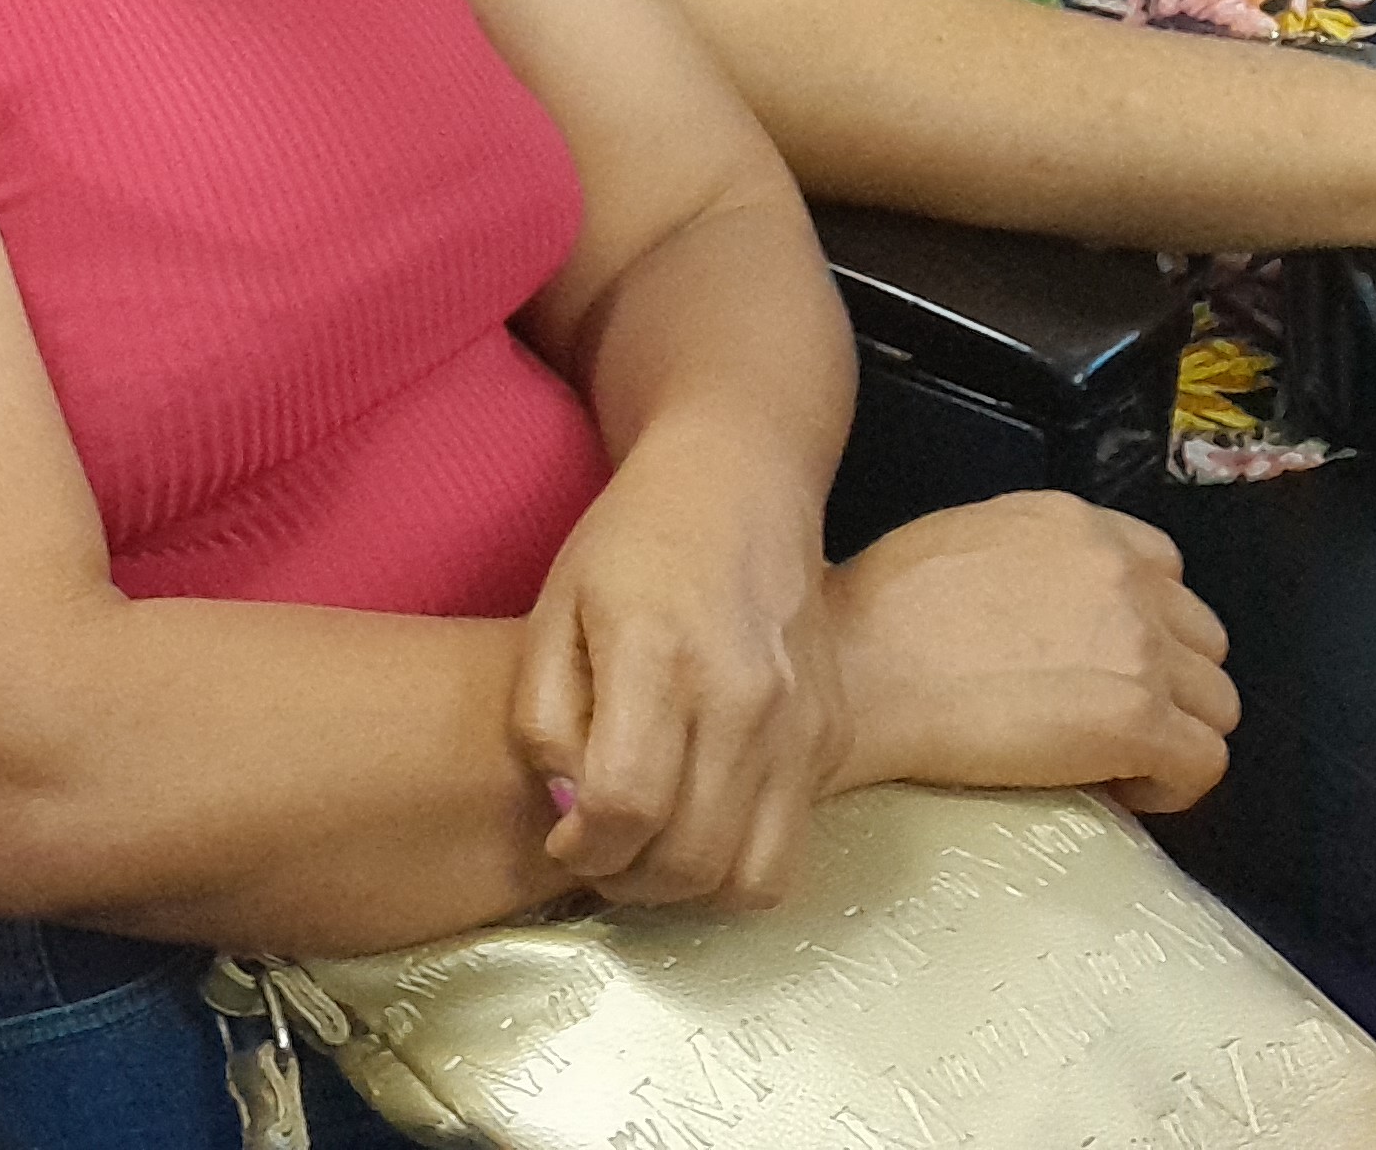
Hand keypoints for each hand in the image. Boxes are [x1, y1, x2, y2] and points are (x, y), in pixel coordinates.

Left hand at [514, 420, 845, 908]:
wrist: (741, 484)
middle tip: (598, 858)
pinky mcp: (833, 739)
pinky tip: (699, 822)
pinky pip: (792, 846)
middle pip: (691, 857)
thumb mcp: (552, 610)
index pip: (625, 803)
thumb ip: (542, 717)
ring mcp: (801, 726)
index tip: (563, 838)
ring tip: (647, 854)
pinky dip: (740, 862)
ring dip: (690, 891)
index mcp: (660, 657)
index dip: (584, 846)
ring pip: (753, 875)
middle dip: (629, 882)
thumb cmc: (631, 542)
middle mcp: (745, 700)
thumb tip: (569, 811)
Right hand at [827, 488, 1234, 815]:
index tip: (1105, 657)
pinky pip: (1206, 761)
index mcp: (1073, 523)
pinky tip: (1120, 786)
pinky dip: (1172, 783)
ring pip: (1217, 702)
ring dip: (1175, 731)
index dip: (1143, 621)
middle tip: (1109, 710)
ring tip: (1116, 755)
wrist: (855, 673)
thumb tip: (1058, 610)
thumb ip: (1034, 560)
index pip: (1162, 570)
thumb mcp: (960, 542)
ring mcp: (1138, 645)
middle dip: (1167, 678)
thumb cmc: (877, 615)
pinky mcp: (1139, 719)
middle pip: (1203, 638)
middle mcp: (1120, 573)